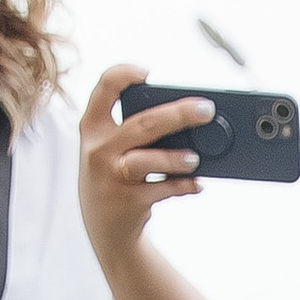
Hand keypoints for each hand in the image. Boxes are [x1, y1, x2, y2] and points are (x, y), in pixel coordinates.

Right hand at [78, 64, 210, 277]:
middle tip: (206, 110)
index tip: (147, 72)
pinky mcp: (127, 202)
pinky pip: (160, 191)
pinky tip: (196, 184)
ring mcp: (111, 176)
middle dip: (178, 115)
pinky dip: (182, 186)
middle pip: (142, 125)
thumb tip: (187, 119)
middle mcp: (99, 149)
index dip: (123, 74)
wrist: (105, 227)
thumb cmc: (116, 174)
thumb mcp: (111, 147)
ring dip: (174, 159)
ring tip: (195, 159)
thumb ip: (137, 130)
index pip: (103, 89)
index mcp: (93, 126)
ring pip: (145, 161)